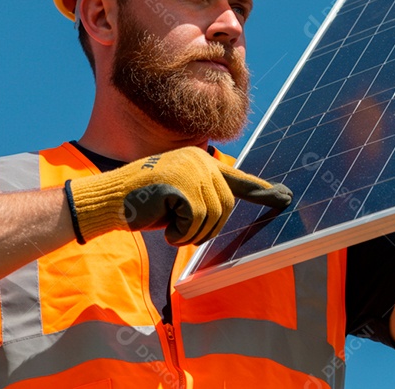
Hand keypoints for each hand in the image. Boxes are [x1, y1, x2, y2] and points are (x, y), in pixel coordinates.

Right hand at [66, 146, 291, 244]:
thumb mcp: (178, 195)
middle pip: (227, 206)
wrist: (110, 199)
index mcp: (200, 160)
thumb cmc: (142, 202)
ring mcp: (191, 171)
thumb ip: (203, 196)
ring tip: (170, 225)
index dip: (262, 190)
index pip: (236, 178)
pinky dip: (181, 233)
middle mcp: (200, 160)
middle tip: (179, 229)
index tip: (285, 196)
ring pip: (214, 216)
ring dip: (193, 232)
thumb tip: (226, 207)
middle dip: (207, 227)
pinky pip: (197, 221)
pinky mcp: (182, 186)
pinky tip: (163, 226)